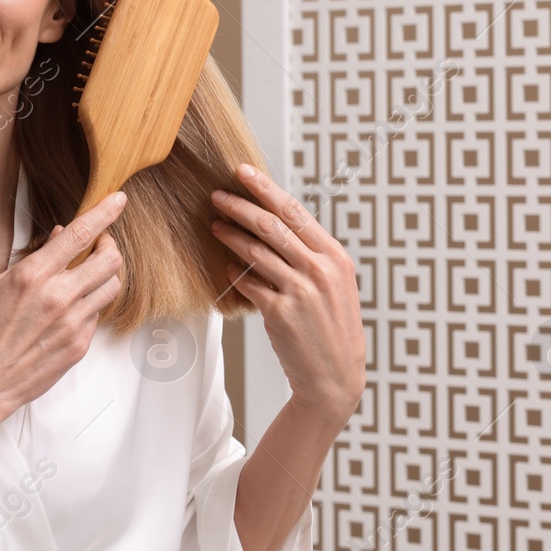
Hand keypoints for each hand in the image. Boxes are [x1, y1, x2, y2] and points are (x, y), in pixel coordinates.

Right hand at [0, 191, 128, 427]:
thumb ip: (36, 259)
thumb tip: (62, 236)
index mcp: (33, 276)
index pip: (81, 235)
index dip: (105, 212)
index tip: (119, 200)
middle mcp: (58, 298)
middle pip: (110, 260)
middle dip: (110, 246)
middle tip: (101, 245)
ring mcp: (73, 324)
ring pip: (111, 287)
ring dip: (103, 275)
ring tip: (86, 277)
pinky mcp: (80, 346)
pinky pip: (97, 315)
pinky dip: (89, 305)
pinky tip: (69, 310)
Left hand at [209, 164, 364, 428]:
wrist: (335, 377)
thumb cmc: (331, 328)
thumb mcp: (334, 286)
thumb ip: (310, 255)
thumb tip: (275, 224)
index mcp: (335, 258)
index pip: (296, 212)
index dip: (266, 189)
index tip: (243, 172)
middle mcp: (320, 270)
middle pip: (272, 226)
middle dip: (240, 205)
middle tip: (216, 195)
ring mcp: (301, 291)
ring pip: (256, 251)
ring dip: (230, 235)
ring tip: (214, 225)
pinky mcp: (281, 313)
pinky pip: (249, 284)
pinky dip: (235, 272)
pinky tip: (225, 265)